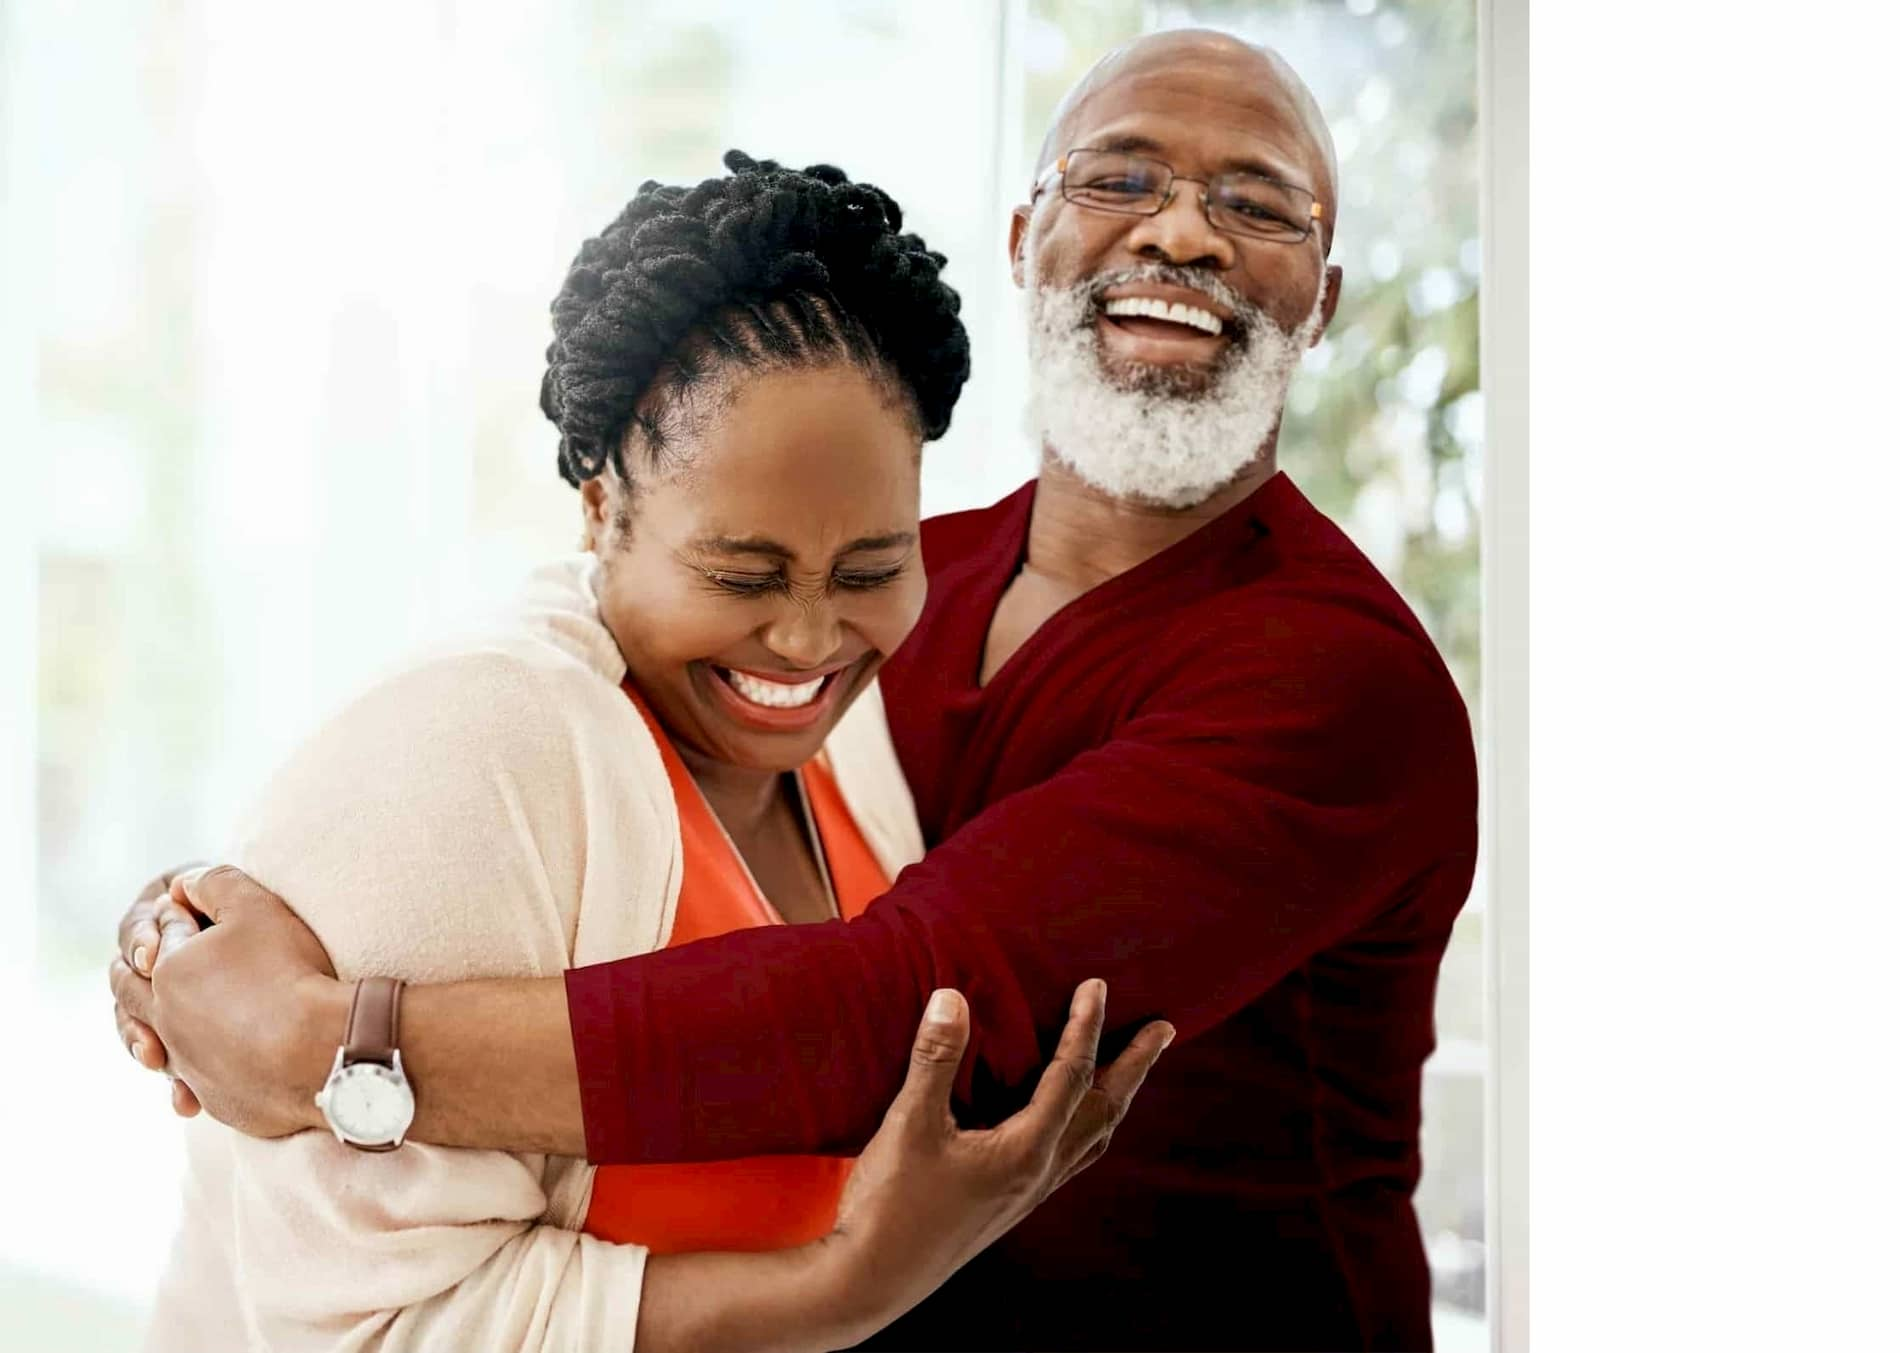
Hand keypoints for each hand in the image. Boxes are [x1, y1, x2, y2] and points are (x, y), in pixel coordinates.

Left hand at [109, 865, 341, 1136]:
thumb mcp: (257, 908)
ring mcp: (187, 1061)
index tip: (187, 910)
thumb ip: (216, 883)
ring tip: (163, 1025)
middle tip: (145, 964)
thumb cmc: (289, 974)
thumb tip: (183, 884)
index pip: (159, 935)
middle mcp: (164, 1017)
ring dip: (151, 1032)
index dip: (173, 918)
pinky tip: (204, 1070)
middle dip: (134, 974)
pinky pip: (190, 1083)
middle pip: (132, 993)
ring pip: (153, 1043)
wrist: (319, 1051)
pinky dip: (188, 1075)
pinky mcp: (213, 1095)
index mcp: (166, 968)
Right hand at [820, 979, 1171, 1336]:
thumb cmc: (890, 1204)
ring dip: (1115, 1098)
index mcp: (1025, 1150)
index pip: (1072, 1076)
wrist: (872, 1280)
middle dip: (1135, 1066)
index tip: (1098, 986)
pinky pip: (1069, 1159)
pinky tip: (1069, 1124)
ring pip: (1092, 1138)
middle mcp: (1039, 1174)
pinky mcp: (1010, 1205)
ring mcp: (1028, 1194)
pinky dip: (1086, 1127)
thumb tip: (953, 997)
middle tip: (1164, 1029)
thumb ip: (936, 1058)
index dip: (1087, 1027)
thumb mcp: (909, 1123)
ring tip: (1128, 1071)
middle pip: (1104, 1110)